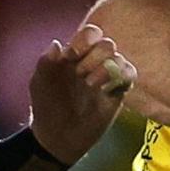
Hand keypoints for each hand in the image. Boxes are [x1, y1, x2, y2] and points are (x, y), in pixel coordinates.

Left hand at [27, 23, 136, 162]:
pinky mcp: (118, 92)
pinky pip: (130, 74)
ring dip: (105, 69)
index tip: (73, 55)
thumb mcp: (39, 83)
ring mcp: (106, 77)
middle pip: (107, 43)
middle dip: (95, 56)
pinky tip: (107, 90)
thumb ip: (45, 62)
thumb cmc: (47, 106)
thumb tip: (56, 44)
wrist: (58, 136)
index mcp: (75, 55)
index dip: (85, 39)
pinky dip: (122, 77)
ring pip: (119, 58)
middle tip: (80, 74)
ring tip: (90, 85)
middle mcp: (93, 62)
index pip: (89, 34)